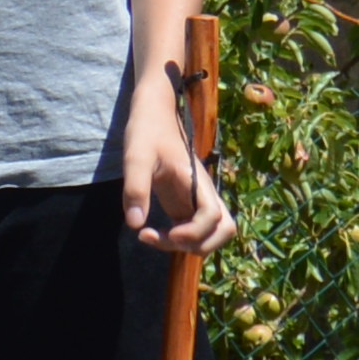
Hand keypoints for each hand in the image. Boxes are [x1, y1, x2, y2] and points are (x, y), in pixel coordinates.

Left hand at [121, 99, 236, 256]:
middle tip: (161, 237)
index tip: (168, 232)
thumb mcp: (135, 156)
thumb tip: (135, 224)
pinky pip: (194, 231)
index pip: (214, 217)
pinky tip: (151, 233)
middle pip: (223, 230)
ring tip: (153, 236)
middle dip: (196, 244)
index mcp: (197, 181)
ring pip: (212, 234)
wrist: (154, 114)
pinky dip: (179, 240)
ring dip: (189, 245)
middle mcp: (203, 193)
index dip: (195, 232)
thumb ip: (135, 188)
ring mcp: (196, 200)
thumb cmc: (146, 131)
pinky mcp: (185, 204)